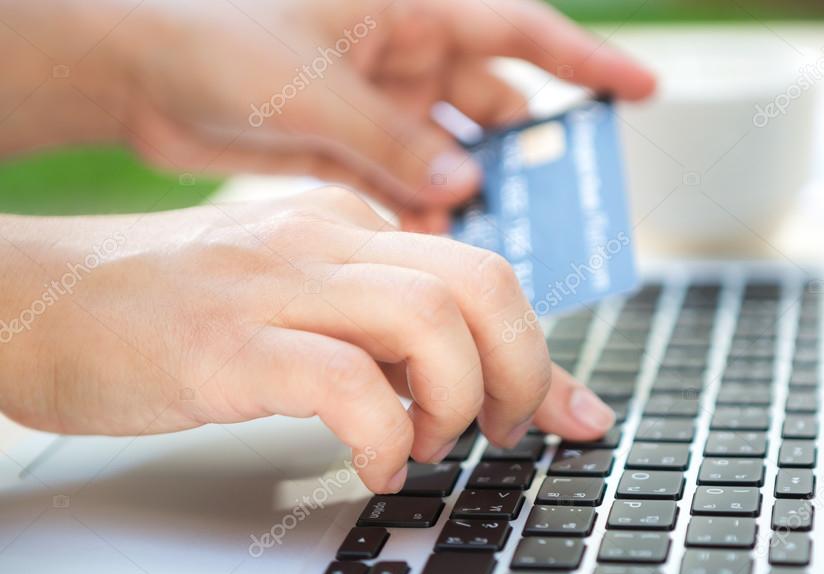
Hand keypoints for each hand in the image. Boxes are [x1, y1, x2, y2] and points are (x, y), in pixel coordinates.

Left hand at [0, 0, 654, 230]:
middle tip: (563, 206)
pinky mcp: (352, 148)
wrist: (132, 72)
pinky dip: (429, 216)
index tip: (640, 91)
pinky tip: (444, 248)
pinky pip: (411, 186)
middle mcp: (403, 54)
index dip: (586, 62)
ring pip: (456, 154)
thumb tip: (460, 187)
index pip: (519, 30)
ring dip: (478, 196)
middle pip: (496, 105)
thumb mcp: (310, 84)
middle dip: (529, 153)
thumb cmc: (209, 35)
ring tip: (506, 243)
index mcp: (406, 7)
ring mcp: (379, 104)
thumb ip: (392, 137)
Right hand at [0, 188, 614, 491]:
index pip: (482, 273)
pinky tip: (373, 467)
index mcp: (350, 226)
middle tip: (505, 431)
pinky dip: (382, 436)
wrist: (37, 301)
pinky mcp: (227, 343)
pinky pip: (343, 381)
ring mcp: (276, 286)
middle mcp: (325, 241)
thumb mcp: (302, 305)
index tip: (567, 412)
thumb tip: (478, 381)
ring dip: (458, 401)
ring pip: (429, 322)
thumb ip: (387, 335)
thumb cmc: (173, 313)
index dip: (540, 351)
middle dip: (526, 370)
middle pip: (481, 283)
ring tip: (427, 446)